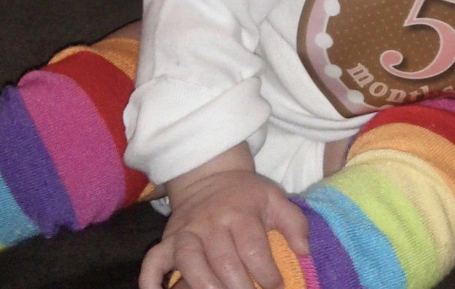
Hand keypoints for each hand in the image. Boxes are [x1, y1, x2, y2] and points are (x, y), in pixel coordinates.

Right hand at [139, 169, 308, 288]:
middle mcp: (211, 223)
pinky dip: (151, 280)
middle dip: (238, 287)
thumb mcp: (274, 199)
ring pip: (190, 262)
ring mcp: (186, 232)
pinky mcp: (168, 240)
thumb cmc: (247, 195)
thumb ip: (294, 223)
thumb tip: (304, 251)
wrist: (210, 176)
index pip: (252, 247)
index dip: (266, 272)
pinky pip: (153, 260)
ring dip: (204, 286)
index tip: (276, 286)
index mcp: (240, 213)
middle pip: (223, 261)